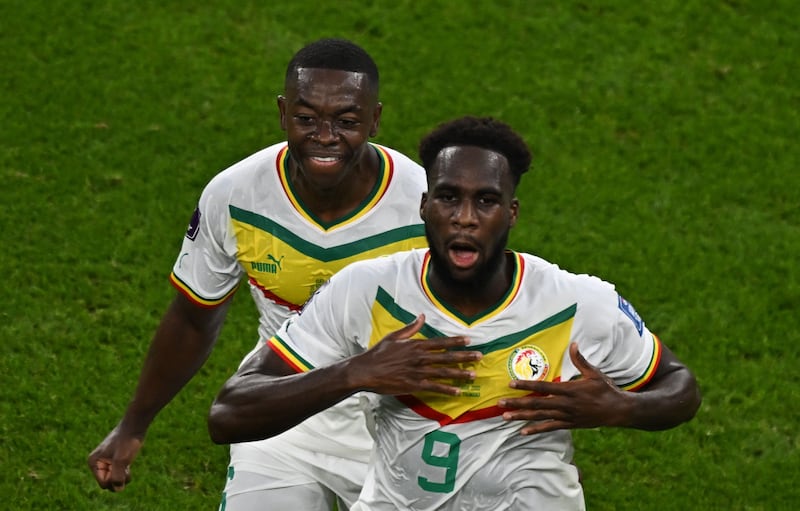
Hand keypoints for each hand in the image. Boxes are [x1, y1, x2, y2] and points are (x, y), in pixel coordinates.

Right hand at [87, 425, 142, 490]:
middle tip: (127, 468)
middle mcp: (97, 463)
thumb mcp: (122, 459)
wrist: (135, 426)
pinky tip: (128, 465)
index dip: (116, 480)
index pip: (104, 484)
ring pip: (114, 480)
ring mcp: (105, 462)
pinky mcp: (114, 461)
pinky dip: (125, 473)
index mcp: (93, 463)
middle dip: (119, 479)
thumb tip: (117, 488)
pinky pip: (118, 474)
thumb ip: (118, 476)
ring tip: (128, 466)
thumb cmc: (127, 441)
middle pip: (108, 484)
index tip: (123, 468)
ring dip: (123, 477)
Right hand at [354, 314, 481, 395]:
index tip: (469, 340)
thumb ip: (411, 327)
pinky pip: (434, 387)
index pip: (440, 342)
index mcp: (415, 345)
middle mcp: (419, 358)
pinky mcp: (413, 385)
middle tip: (480, 357)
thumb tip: (422, 316)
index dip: (455, 341)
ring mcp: (417, 372)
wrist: (366, 371)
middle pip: (446, 357)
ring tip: (474, 375)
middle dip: (465, 357)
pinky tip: (458, 391)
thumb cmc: (378, 353)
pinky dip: (447, 389)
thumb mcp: (394, 336)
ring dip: (460, 374)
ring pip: (443, 372)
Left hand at [498, 342, 633, 434]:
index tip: (511, 384)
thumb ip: (580, 360)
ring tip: (505, 417)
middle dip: (517, 403)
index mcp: (570, 390)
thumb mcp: (594, 373)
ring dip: (521, 417)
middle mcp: (565, 404)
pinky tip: (522, 432)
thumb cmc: (605, 389)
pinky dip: (535, 430)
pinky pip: (549, 428)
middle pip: (537, 404)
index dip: (526, 385)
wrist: (618, 411)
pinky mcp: (569, 424)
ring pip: (540, 417)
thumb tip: (573, 344)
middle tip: (499, 403)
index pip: (543, 387)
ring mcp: (566, 416)